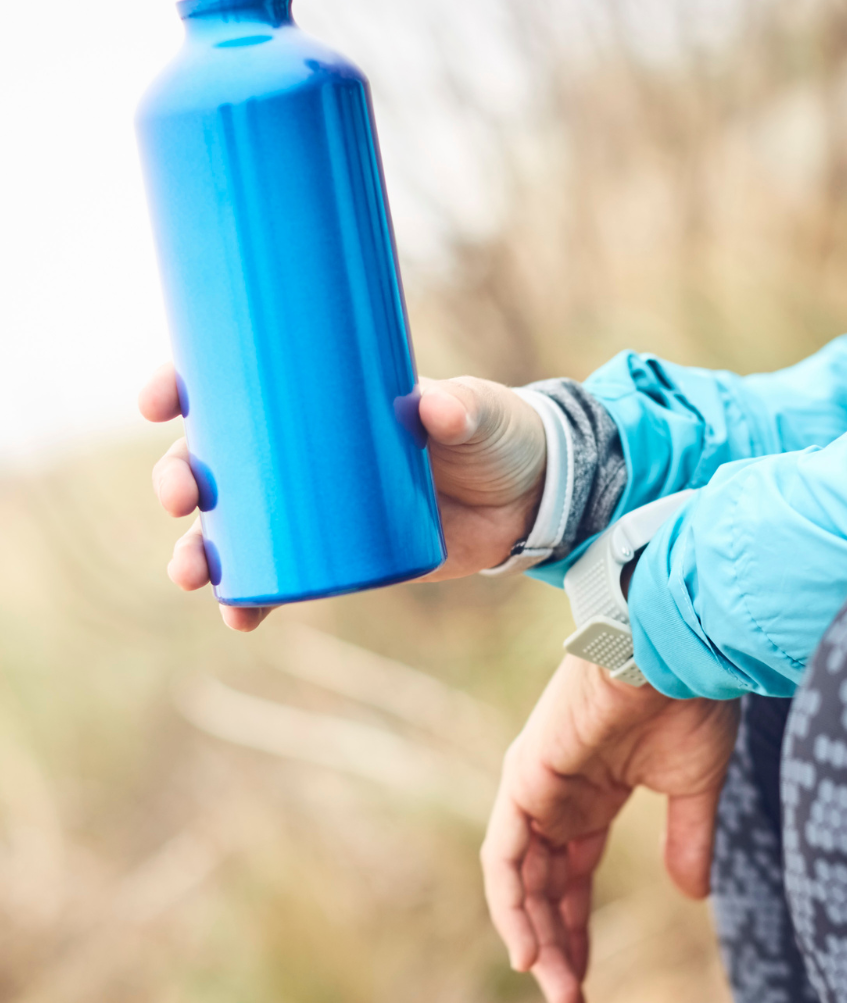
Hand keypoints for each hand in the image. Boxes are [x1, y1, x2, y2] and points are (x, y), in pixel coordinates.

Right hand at [138, 364, 546, 628]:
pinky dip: (251, 599)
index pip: (232, 386)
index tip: (162, 400)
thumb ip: (460, 407)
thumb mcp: (477, 411)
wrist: (528, 496)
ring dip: (198, 551)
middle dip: (180, 479)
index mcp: (316, 399)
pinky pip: (277, 580)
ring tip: (189, 573)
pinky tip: (238, 616)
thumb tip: (435, 410)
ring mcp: (313, 510)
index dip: (183, 390)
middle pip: (214, 463)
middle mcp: (299, 454)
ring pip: (231, 529)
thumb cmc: (491, 433)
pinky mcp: (337, 557)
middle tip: (182, 496)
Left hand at [481, 655, 739, 1002]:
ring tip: (559, 994)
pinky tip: (530, 953)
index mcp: (592, 797)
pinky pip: (505, 856)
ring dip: (537, 940)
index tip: (588, 989)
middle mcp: (555, 796)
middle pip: (544, 890)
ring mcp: (535, 787)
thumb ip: (687, 840)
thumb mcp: (694, 788)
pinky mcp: (524, 778)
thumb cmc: (690, 701)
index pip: (572, 880)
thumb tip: (691, 896)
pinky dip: (512, 905)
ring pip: (521, 882)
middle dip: (558, 950)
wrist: (678, 649)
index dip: (578, 933)